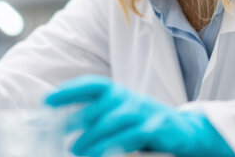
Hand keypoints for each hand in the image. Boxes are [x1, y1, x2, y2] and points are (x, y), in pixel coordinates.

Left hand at [44, 75, 234, 156]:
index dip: (69, 90)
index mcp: (118, 92)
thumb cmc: (145, 124)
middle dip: (76, 122)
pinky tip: (100, 155)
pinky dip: (113, 146)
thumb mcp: (122, 115)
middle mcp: (129, 99)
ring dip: (91, 139)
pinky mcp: (156, 130)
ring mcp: (144, 113)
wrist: (187, 131)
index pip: (91, 85)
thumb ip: (98, 117)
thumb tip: (66, 128)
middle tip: (61, 138)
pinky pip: (130, 137)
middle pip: (98, 107)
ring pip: (112, 123)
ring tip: (76, 151)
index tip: (47, 101)